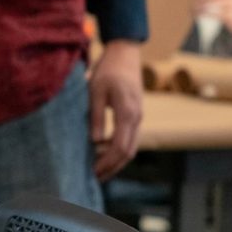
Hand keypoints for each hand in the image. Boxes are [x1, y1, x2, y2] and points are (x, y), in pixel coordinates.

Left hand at [88, 40, 142, 180]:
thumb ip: (96, 116)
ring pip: (130, 147)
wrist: (125, 53)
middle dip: (112, 167)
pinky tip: (102, 153)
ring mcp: (138, 116)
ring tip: (97, 169)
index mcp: (127, 113)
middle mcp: (136, 117)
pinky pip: (129, 138)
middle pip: (128, 152)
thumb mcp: (95, 91)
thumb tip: (95, 142)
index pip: (120, 147)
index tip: (93, 172)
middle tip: (94, 178)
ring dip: (115, 160)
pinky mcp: (134, 114)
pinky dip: (117, 149)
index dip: (107, 163)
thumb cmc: (108, 70)